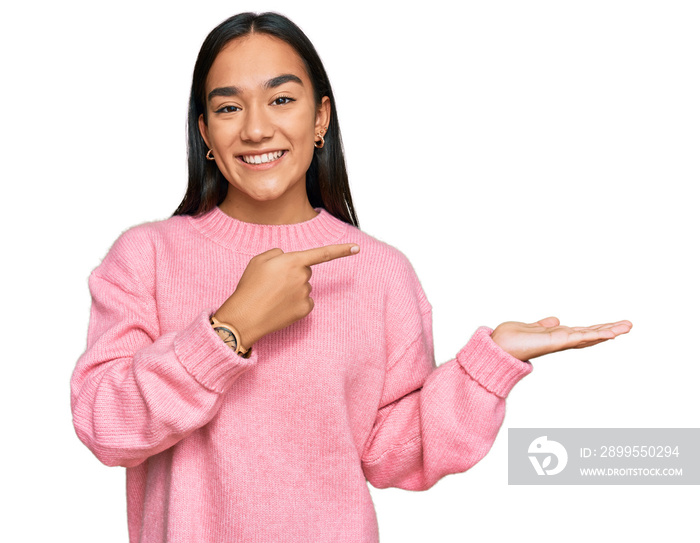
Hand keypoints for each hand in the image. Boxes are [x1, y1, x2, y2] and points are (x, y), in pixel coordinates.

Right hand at [214, 243, 359, 347]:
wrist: (245, 317)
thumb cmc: (250, 286)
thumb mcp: (259, 260)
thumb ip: (278, 253)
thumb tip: (288, 258)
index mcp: (293, 261)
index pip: (322, 253)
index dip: (342, 250)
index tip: (358, 248)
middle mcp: (303, 277)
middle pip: (306, 271)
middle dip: (293, 274)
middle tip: (273, 283)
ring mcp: (305, 294)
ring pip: (304, 287)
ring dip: (292, 289)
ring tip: (272, 296)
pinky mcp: (305, 310)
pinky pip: (305, 301)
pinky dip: (295, 303)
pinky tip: (280, 306)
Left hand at [490, 317, 631, 360]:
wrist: (497, 348)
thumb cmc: (508, 340)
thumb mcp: (530, 328)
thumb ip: (543, 325)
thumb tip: (555, 320)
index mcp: (555, 337)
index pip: (581, 332)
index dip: (597, 329)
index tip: (612, 325)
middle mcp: (560, 341)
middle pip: (590, 335)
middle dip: (609, 330)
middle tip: (629, 325)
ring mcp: (560, 342)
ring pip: (589, 336)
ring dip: (609, 331)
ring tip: (627, 326)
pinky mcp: (556, 342)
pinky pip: (579, 337)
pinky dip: (595, 335)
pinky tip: (609, 333)